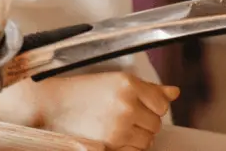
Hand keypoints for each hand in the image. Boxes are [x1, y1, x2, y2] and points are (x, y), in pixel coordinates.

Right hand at [0, 73, 179, 150]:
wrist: (51, 105)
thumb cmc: (81, 91)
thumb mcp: (113, 82)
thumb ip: (147, 89)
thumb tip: (175, 92)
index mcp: (127, 82)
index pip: (162, 102)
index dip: (151, 106)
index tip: (138, 105)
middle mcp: (126, 103)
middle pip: (156, 123)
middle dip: (143, 122)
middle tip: (122, 116)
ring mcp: (119, 125)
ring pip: (147, 140)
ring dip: (136, 137)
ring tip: (115, 126)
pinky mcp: (111, 143)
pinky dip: (128, 148)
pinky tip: (113, 137)